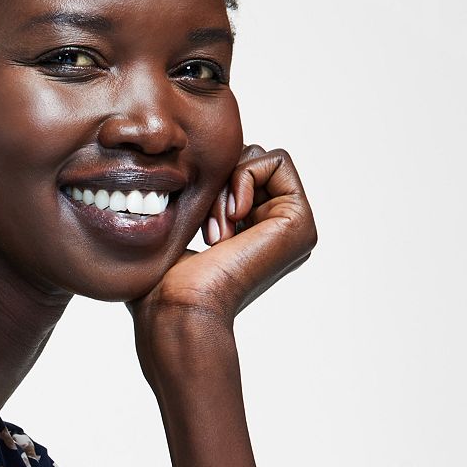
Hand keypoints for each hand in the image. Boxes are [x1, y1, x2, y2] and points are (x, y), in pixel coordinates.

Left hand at [126, 144, 316, 381]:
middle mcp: (279, 232)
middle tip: (209, 231)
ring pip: (261, 158)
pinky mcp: (300, 222)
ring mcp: (293, 229)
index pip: (235, 172)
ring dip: (226, 186)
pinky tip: (232, 219)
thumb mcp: (180, 227)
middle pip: (249, 161)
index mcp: (255, 236)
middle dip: (219, 182)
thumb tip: (184, 172)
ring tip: (216, 233)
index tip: (201, 229)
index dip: (212, 183)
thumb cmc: (167, 283)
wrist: (179, 308)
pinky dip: (243, 177)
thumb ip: (196, 198)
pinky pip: (276, 160)